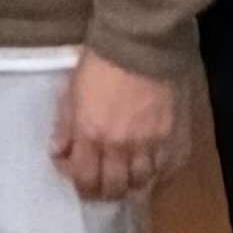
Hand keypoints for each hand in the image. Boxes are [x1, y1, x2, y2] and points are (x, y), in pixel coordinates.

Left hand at [52, 47, 184, 203]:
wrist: (141, 42)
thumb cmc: (100, 62)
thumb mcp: (72, 91)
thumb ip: (65, 126)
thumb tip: (58, 152)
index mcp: (91, 135)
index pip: (85, 180)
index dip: (80, 185)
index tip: (78, 174)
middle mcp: (120, 146)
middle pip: (114, 189)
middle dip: (105, 191)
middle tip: (102, 183)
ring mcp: (150, 143)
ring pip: (142, 183)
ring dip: (131, 184)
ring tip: (126, 176)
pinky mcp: (173, 134)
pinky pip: (166, 168)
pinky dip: (157, 173)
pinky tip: (151, 167)